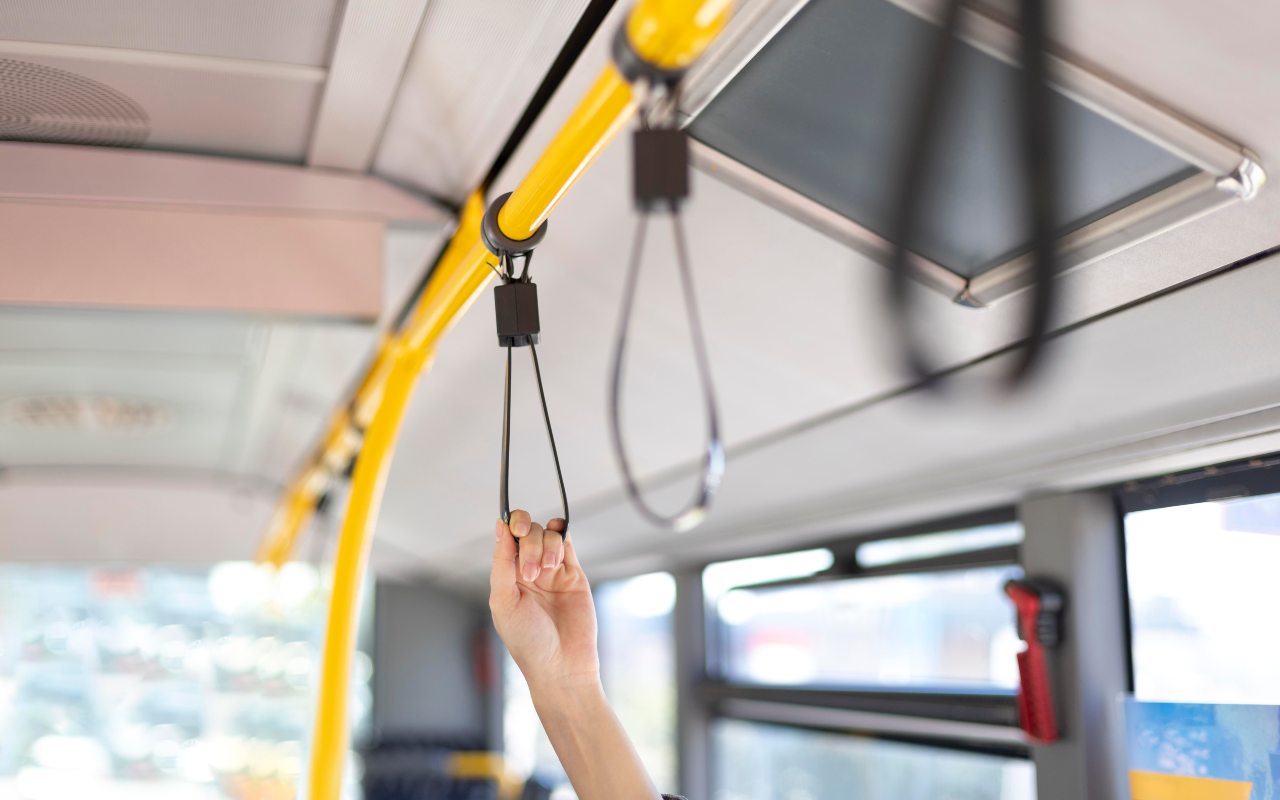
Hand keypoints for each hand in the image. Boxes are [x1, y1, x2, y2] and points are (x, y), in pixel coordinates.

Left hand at [489, 510, 599, 694]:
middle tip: (532, 573)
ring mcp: (552, 570)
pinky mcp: (574, 574)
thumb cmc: (527, 641)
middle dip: (530, 544)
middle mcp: (528, 570)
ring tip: (546, 571)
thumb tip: (500, 526)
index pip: (507, 538)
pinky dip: (562, 534)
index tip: (515, 529)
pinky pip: (567, 543)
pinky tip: (559, 540)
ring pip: (549, 535)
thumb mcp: (504, 601)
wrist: (562, 664)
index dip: (511, 526)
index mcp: (507, 576)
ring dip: (546, 545)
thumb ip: (502, 563)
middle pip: (529, 533)